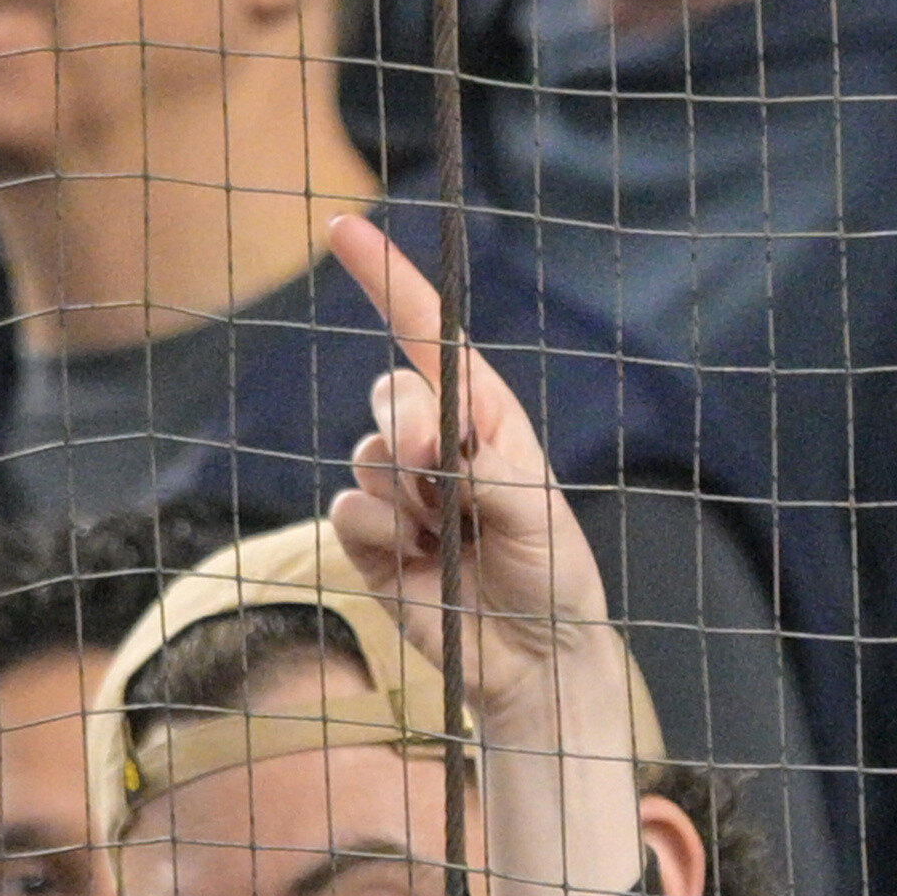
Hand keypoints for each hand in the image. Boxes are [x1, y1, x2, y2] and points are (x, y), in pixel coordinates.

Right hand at [320, 212, 650, 895]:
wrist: (533, 664)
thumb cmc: (553, 583)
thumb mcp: (541, 522)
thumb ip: (491, 472)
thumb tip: (435, 441)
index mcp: (486, 422)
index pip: (431, 339)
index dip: (389, 282)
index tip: (343, 231)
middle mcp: (436, 447)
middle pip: (390, 393)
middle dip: (408, 424)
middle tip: (440, 469)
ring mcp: (399, 493)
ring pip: (365, 455)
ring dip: (405, 497)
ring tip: (450, 540)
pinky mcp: (371, 540)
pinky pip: (350, 512)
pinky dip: (382, 536)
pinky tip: (422, 565)